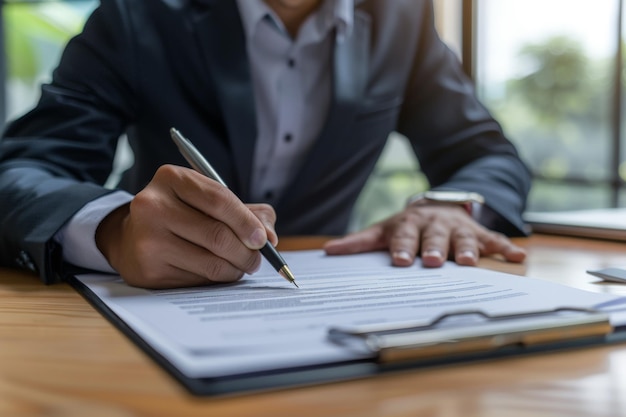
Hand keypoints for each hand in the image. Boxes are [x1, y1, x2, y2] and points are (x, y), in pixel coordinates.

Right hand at [95, 165, 276, 288]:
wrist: (130, 236)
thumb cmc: (181, 214)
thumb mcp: (207, 199)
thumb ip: (246, 211)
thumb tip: (270, 237)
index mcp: (171, 179)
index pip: (219, 200)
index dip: (246, 222)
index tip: (263, 239)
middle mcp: (153, 206)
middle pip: (217, 236)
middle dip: (247, 252)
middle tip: (257, 259)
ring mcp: (148, 239)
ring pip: (211, 263)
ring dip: (235, 269)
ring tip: (240, 266)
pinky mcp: (148, 270)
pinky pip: (197, 281)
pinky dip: (216, 280)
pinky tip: (216, 272)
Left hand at [323, 205, 525, 266]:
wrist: (439, 205)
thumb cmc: (407, 226)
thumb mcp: (383, 230)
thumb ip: (359, 242)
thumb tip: (328, 251)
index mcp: (409, 224)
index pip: (404, 236)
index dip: (402, 248)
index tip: (399, 261)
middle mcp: (434, 225)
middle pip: (434, 237)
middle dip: (434, 249)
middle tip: (432, 261)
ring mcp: (458, 228)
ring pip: (464, 239)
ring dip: (466, 250)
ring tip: (468, 262)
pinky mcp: (479, 233)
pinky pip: (494, 240)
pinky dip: (505, 248)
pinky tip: (517, 257)